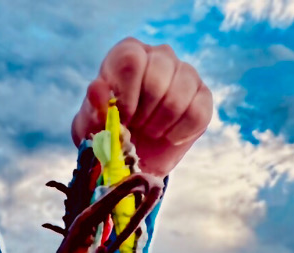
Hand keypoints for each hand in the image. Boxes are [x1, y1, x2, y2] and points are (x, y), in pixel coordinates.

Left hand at [71, 38, 212, 176]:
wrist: (134, 157)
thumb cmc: (109, 134)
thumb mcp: (91, 127)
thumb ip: (92, 108)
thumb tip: (97, 88)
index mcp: (128, 54)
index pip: (131, 61)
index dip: (127, 96)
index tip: (123, 119)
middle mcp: (159, 56)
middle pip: (157, 78)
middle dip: (144, 114)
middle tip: (137, 127)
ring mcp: (185, 73)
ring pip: (178, 97)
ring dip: (161, 125)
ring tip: (151, 131)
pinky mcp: (202, 96)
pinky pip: (198, 113)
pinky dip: (180, 133)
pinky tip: (168, 136)